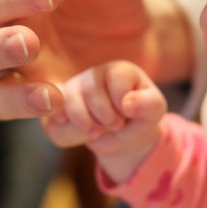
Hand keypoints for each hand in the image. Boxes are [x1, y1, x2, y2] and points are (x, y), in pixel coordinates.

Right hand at [0, 0, 190, 120]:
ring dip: (10, 98)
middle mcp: (11, 45)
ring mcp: (28, 82)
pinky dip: (54, 124)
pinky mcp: (54, 111)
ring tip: (51, 95)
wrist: (145, 31)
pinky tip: (78, 112)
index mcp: (15, 5)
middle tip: (30, 43)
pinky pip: (40, 126)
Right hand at [47, 61, 167, 182]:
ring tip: (95, 133)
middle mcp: (95, 75)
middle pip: (91, 88)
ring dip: (82, 121)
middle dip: (103, 113)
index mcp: (119, 71)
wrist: (123, 136)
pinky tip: (65, 123)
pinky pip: (52, 111)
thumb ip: (147, 104)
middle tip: (115, 126)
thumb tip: (128, 104)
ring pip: (69, 99)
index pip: (115, 77)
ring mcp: (75, 89)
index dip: (120, 101)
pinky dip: (58, 119)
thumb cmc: (140, 117)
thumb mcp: (154, 111)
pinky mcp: (62, 106)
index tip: (126, 116)